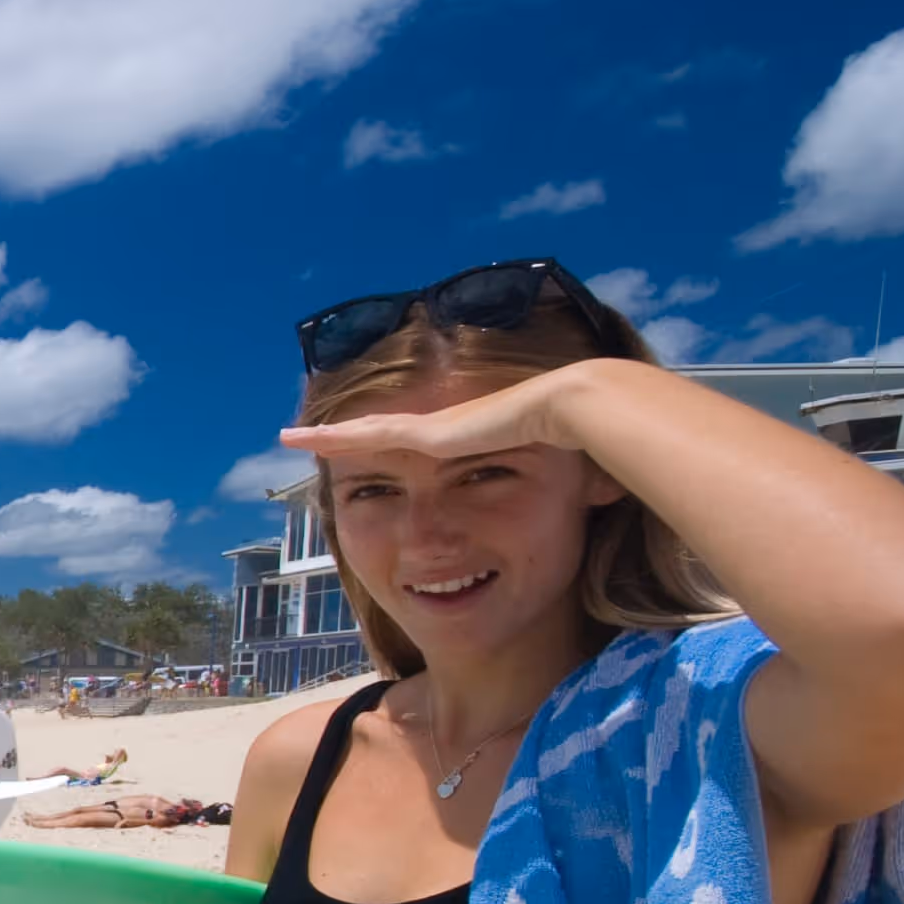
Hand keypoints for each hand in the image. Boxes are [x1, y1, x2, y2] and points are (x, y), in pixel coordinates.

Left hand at [280, 358, 622, 465]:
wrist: (579, 412)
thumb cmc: (586, 446)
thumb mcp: (572, 483)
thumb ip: (576, 489)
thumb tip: (612, 491)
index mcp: (474, 443)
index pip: (428, 446)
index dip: (404, 447)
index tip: (383, 454)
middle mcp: (446, 431)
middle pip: (387, 434)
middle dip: (351, 437)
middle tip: (314, 439)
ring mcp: (431, 427)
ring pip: (365, 432)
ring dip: (329, 434)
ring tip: (291, 436)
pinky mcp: (420, 432)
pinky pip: (362, 436)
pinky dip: (329, 437)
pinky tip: (297, 438)